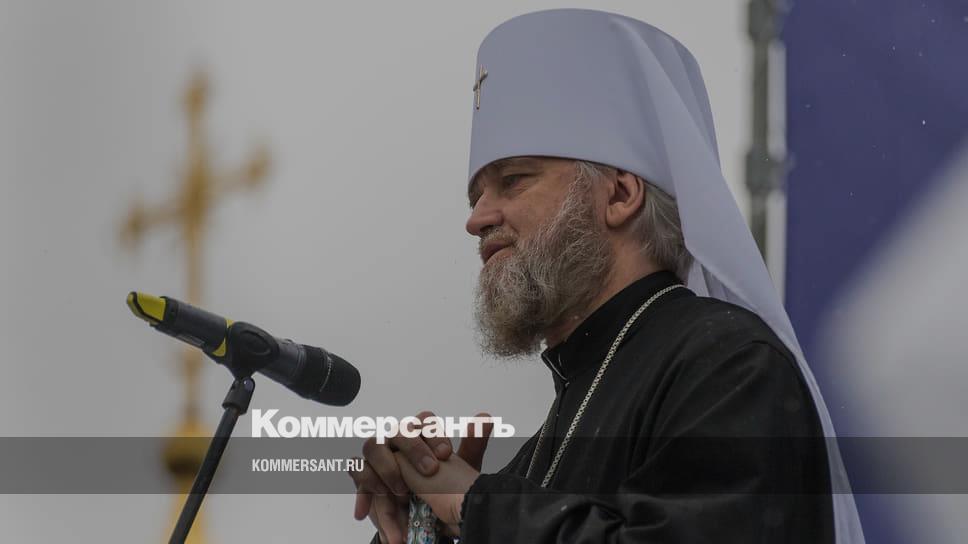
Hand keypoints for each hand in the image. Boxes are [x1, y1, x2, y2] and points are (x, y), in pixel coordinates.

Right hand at [348, 411, 484, 543]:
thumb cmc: (442, 489)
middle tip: (429, 472)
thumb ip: (473, 445)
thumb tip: (484, 416)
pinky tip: (372, 507)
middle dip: (413, 449)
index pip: (423, 421)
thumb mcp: (461, 471)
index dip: (433, 434)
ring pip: (372, 447)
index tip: (445, 454)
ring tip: (403, 494)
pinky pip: (357, 472)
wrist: (425, 518)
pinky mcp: (365, 477)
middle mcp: (398, 442)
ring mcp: (379, 458)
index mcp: (422, 436)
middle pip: (397, 430)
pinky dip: (365, 489)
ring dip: (388, 469)